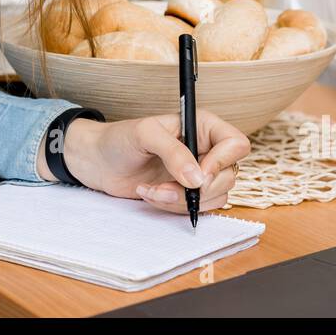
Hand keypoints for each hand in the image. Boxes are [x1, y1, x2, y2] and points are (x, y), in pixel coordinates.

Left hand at [56, 109, 250, 214]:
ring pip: (215, 196)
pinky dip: (174, 207)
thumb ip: (173, 152)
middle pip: (229, 176)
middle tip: (165, 186)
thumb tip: (197, 178)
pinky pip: (197, 208)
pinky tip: (151, 194)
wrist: (99, 162)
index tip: (198, 173)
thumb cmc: (120, 138)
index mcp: (203, 126)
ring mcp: (198, 173)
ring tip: (152, 190)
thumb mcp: (145, 134)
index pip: (236, 144)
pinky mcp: (187, 194)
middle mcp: (207, 149)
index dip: (222, 161)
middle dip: (196, 189)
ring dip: (181, 201)